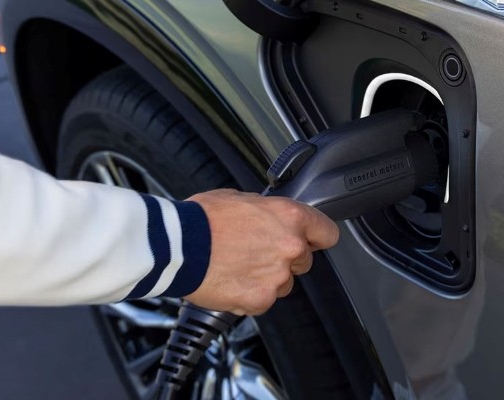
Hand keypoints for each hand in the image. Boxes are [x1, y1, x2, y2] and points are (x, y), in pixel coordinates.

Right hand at [183, 189, 338, 314]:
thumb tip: (270, 217)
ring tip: (238, 266)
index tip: (310, 241)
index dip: (317, 237)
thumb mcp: (240, 198)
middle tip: (256, 252)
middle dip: (285, 258)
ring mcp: (278, 276)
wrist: (176, 245)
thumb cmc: (202, 219)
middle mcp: (291, 247)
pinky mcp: (261, 299)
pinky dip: (249, 295)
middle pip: (304, 261)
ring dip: (267, 278)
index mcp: (290, 217)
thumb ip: (267, 211)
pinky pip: (263, 300)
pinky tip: (230, 280)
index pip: (327, 233)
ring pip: (284, 283)